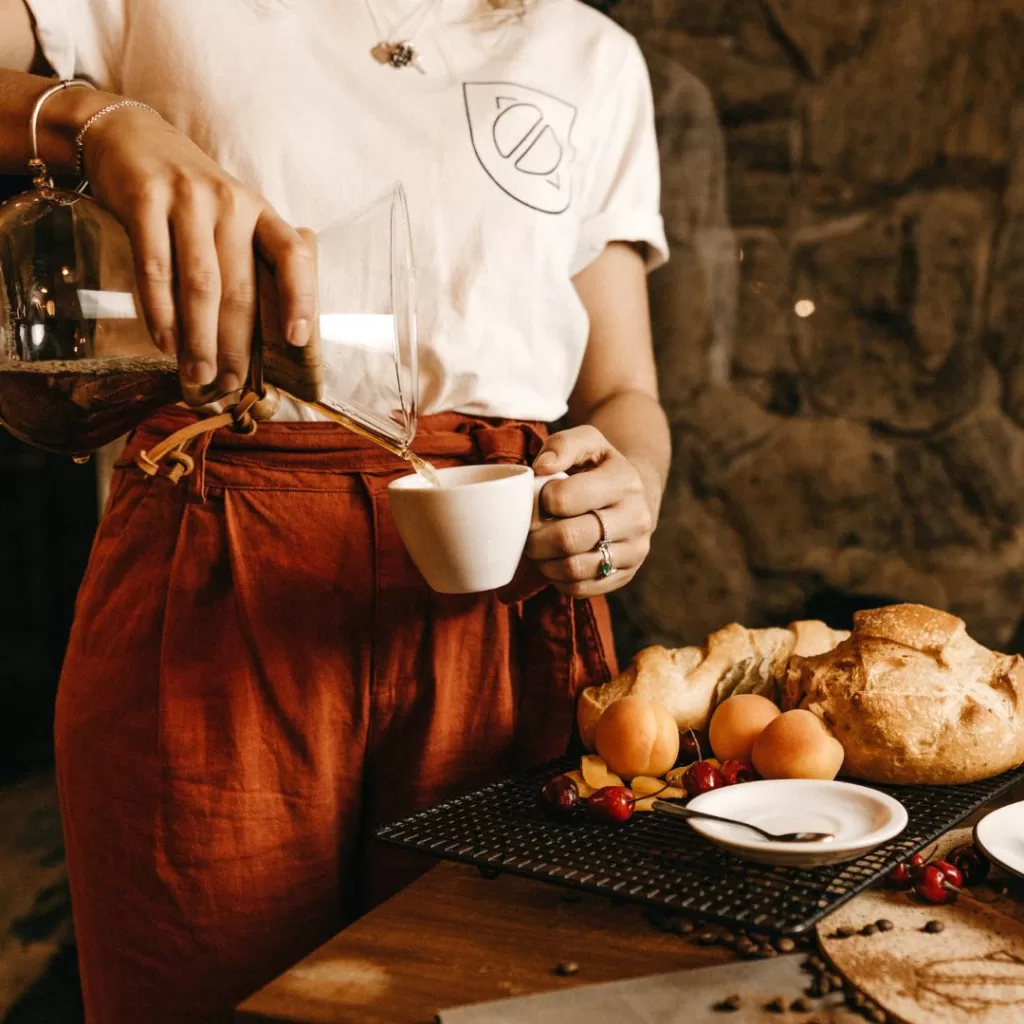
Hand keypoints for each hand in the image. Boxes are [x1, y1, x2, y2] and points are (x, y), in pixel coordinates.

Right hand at [81, 105, 314, 394]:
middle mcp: (230, 204)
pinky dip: (161, 311)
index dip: (300, 298)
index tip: (297, 339)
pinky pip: (156, 268)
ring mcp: (188, 199)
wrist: (127, 136)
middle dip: (236, 343)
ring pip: (200, 284)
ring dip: (200, 337)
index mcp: (258, 213)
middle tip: (228, 382)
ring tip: (198, 373)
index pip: (292, 256)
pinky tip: (165, 341)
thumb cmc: (185, 195)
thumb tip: (246, 340)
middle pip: (240, 287)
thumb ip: (241, 261)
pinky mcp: (145, 200)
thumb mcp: (227, 216)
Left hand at [525, 426, 655, 596]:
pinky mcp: (625, 576)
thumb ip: (562, 444)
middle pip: (567, 538)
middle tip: (528, 531)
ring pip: (573, 568)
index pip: (563, 498)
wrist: (636, 494)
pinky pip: (581, 589)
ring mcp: (634, 551)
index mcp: (624, 482)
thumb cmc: (600, 467)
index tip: (538, 500)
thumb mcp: (587, 441)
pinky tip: (555, 561)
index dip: (539, 501)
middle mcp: (636, 518)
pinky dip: (558, 579)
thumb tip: (541, 467)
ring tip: (539, 547)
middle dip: (535, 538)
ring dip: (544, 561)